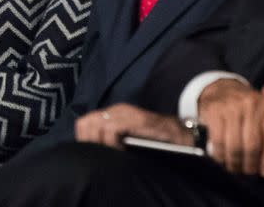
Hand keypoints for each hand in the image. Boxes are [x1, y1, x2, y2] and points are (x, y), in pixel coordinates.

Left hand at [74, 103, 191, 149]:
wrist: (179, 135)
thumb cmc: (153, 140)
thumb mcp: (126, 138)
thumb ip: (110, 138)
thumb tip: (91, 150)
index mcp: (113, 113)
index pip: (84, 123)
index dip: (84, 139)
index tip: (92, 153)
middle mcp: (118, 110)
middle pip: (86, 123)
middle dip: (88, 141)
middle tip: (100, 154)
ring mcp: (127, 113)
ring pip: (95, 124)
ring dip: (99, 142)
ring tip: (110, 151)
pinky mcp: (137, 119)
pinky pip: (111, 129)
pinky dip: (111, 142)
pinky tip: (120, 150)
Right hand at [198, 80, 263, 177]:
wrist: (224, 90)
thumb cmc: (255, 106)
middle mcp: (252, 104)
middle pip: (253, 146)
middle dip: (252, 165)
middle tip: (251, 172)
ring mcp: (232, 108)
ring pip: (235, 147)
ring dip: (236, 164)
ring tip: (238, 169)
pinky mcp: (215, 114)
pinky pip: (218, 143)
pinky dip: (221, 158)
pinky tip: (224, 160)